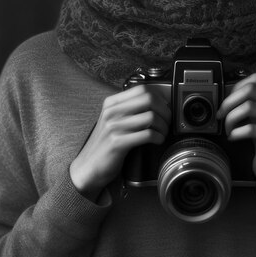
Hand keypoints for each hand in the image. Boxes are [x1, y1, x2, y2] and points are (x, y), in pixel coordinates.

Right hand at [70, 85, 170, 201]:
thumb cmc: (105, 145)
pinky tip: (157, 141)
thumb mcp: (114, 121)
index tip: (165, 108)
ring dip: (163, 126)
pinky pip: (147, 134)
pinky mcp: (117, 143)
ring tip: (162, 133)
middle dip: (164, 111)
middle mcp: (112, 112)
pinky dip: (158, 137)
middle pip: (149, 99)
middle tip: (167, 122)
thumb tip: (157, 103)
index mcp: (111, 103)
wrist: (88, 167)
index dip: (159, 97)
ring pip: (151, 117)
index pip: (142, 89)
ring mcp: (113, 127)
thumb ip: (129, 110)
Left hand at [217, 73, 255, 205]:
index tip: (226, 102)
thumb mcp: (252, 114)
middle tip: (221, 115)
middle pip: (250, 90)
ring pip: (248, 107)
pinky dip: (236, 133)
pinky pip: (250, 129)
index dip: (236, 88)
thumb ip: (244, 100)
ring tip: (228, 129)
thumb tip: (224, 91)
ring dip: (231, 118)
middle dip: (229, 102)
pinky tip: (233, 138)